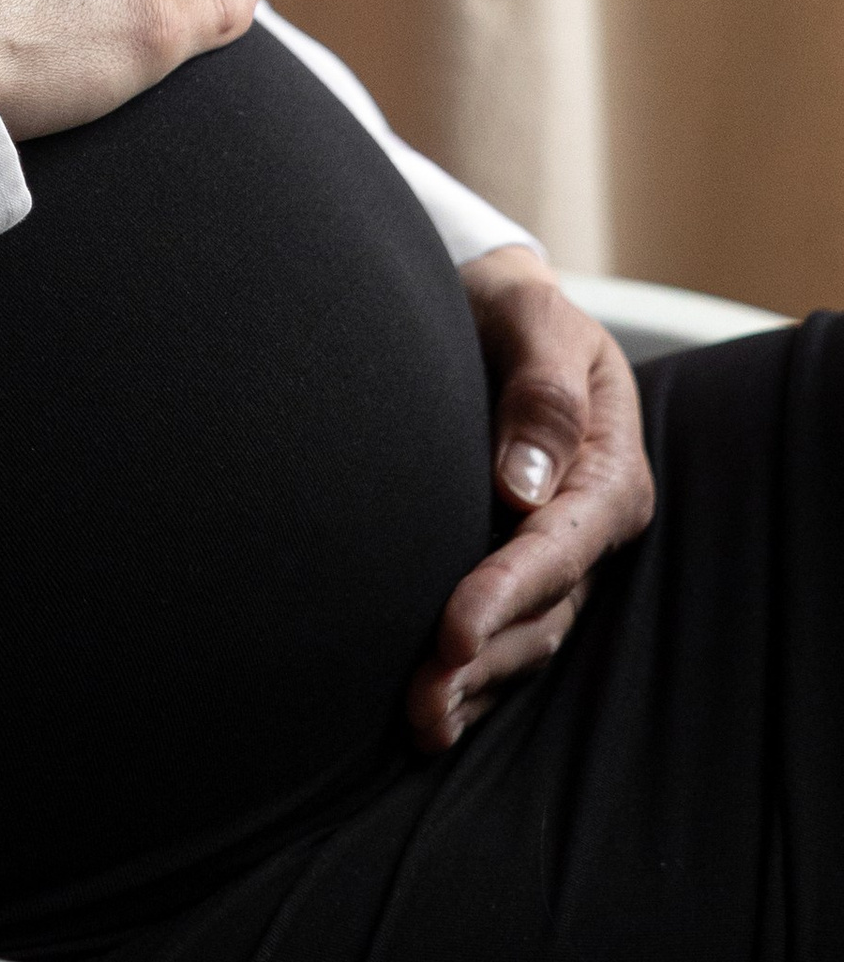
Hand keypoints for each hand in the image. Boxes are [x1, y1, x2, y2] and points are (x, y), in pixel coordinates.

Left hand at [406, 246, 655, 749]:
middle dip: (484, 659)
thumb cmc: (518, 306)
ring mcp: (562, 554)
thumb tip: (523, 487)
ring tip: (422, 722)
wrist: (499, 306)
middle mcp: (592, 527)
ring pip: (529, 636)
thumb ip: (541, 392)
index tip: (451, 630)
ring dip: (478, 683)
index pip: (558, 549)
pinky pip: (510, 634)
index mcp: (610, 472)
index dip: (505, 593)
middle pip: (543, 610)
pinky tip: (438, 713)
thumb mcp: (536, 318)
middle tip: (420, 701)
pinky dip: (478, 676)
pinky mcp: (524, 566)